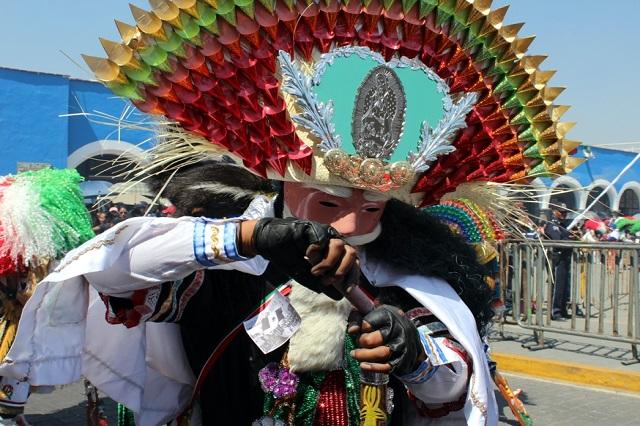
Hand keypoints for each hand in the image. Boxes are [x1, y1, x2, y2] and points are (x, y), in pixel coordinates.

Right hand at [243, 218, 357, 298]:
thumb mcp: (306, 275)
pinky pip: (321, 241)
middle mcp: (331, 239)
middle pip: (351, 253)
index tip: (348, 289)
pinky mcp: (311, 227)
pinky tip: (305, 256)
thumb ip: (322, 284)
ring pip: (339, 246)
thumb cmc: (287, 256)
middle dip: (341, 271)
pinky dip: (315, 253)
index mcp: (334, 250)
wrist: (268, 244)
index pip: (353, 261)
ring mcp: (322, 232)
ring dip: (328, 263)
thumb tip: (339, 296)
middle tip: (326, 281)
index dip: (353, 275)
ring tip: (314, 270)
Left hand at [348, 305, 424, 374]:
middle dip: (361, 342)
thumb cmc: (388, 325)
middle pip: (371, 340)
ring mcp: (400, 346)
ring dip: (364, 356)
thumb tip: (352, 330)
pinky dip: (373, 367)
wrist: (411, 338)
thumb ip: (359, 318)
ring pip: (379, 354)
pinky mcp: (401, 359)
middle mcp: (396, 330)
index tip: (356, 331)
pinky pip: (385, 366)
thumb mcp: (375, 315)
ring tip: (355, 354)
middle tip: (358, 342)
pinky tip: (363, 366)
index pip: (367, 323)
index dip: (359, 328)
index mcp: (389, 316)